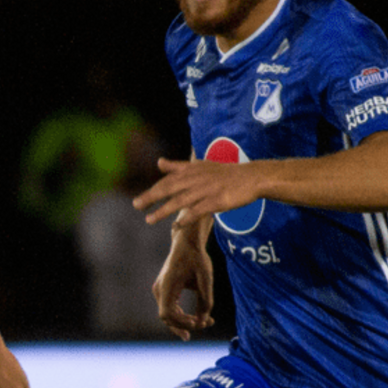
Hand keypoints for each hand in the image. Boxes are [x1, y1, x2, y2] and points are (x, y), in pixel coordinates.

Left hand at [134, 157, 261, 225]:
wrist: (251, 177)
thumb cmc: (224, 173)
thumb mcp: (199, 166)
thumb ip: (178, 166)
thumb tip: (159, 162)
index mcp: (191, 170)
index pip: (167, 180)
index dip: (153, 190)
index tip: (138, 200)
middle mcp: (196, 179)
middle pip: (169, 188)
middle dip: (151, 197)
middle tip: (136, 205)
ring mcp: (206, 190)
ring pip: (181, 200)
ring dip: (163, 210)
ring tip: (149, 219)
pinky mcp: (217, 200)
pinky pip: (198, 210)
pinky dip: (187, 218)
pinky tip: (177, 225)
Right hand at [152, 228, 214, 340]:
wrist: (186, 243)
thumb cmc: (197, 258)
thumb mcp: (205, 278)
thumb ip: (205, 300)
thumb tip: (203, 320)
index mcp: (167, 285)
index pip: (167, 313)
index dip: (182, 322)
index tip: (199, 322)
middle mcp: (159, 289)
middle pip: (167, 317)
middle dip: (186, 324)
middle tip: (207, 324)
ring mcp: (160, 290)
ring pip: (168, 315)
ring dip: (184, 322)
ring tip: (204, 323)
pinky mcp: (164, 290)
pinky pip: (170, 309)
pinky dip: (181, 316)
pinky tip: (195, 319)